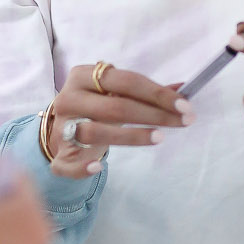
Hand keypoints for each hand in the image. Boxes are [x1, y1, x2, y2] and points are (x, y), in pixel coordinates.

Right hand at [44, 61, 189, 177]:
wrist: (61, 130)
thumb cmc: (96, 109)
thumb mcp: (116, 94)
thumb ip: (147, 93)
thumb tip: (184, 89)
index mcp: (83, 76)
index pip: (126, 81)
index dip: (157, 93)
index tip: (185, 105)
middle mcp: (69, 98)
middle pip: (116, 107)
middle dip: (154, 114)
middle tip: (184, 121)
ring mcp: (62, 126)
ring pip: (96, 132)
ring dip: (131, 136)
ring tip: (160, 137)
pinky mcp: (58, 153)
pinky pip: (68, 163)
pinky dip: (83, 166)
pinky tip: (99, 167)